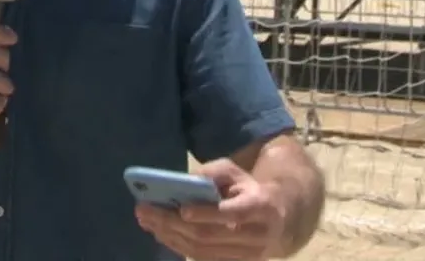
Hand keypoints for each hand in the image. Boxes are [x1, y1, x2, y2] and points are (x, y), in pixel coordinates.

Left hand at [135, 159, 286, 259]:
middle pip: (210, 235)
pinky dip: (177, 246)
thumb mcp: (236, 173)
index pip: (233, 214)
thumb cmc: (248, 190)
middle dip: (174, 223)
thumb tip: (187, 181)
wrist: (278, 220)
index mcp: (261, 207)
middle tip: (145, 211)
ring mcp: (246, 256)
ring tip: (146, 221)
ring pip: (202, 251)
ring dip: (170, 237)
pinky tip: (159, 232)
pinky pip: (202, 259)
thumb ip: (214, 172)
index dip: (207, 213)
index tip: (182, 209)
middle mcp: (256, 236)